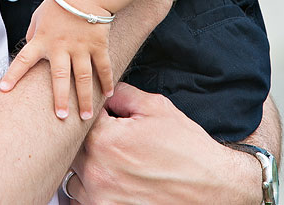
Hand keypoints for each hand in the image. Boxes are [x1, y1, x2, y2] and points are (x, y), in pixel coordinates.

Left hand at [0, 0, 114, 119]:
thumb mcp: (39, 17)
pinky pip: (103, 67)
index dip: (13, 75)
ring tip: (85, 117)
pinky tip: (107, 95)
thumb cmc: (60, 4)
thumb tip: (28, 48)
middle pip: (59, 77)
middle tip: (60, 117)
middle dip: (60, 98)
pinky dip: (106, 81)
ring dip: (85, 98)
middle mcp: (61, 47)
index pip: (23, 59)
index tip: (4, 90)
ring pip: (83, 77)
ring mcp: (81, 48)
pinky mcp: (98, 46)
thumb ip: (33, 35)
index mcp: (42, 40)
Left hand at [66, 83, 262, 204]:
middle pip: (71, 150)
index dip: (94, 114)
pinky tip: (113, 183)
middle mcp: (96, 171)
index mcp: (105, 139)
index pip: (79, 118)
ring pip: (73, 178)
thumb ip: (122, 94)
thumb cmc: (187, 149)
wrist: (212, 187)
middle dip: (89, 141)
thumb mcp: (156, 108)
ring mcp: (99, 197)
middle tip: (113, 142)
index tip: (107, 118)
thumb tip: (103, 91)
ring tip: (115, 165)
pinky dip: (92, 192)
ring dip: (87, 170)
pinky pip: (81, 201)